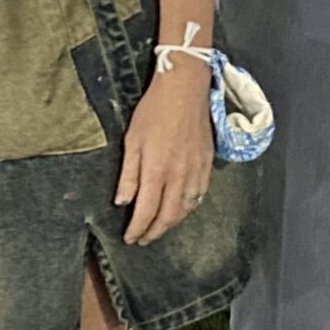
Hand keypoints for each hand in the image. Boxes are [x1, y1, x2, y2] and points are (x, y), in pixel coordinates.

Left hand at [117, 65, 215, 243]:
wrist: (184, 89)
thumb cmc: (153, 111)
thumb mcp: (132, 141)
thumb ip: (128, 175)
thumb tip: (123, 202)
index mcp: (157, 170)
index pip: (147, 211)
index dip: (138, 229)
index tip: (130, 238)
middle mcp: (179, 176)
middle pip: (168, 216)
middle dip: (154, 232)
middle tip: (143, 239)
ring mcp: (196, 171)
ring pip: (186, 209)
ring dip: (172, 223)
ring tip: (159, 228)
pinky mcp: (207, 163)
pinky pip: (199, 195)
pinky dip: (189, 208)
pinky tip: (182, 209)